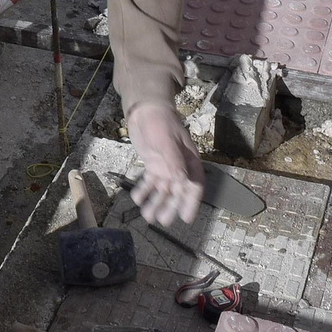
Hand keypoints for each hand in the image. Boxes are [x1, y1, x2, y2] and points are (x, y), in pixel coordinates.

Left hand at [127, 102, 203, 225]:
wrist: (144, 111)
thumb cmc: (161, 123)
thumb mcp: (168, 141)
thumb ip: (174, 162)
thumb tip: (182, 183)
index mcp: (189, 160)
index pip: (194, 185)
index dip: (191, 202)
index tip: (186, 218)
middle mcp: (179, 167)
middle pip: (178, 192)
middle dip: (171, 207)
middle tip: (163, 221)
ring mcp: (165, 167)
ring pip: (163, 190)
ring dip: (156, 202)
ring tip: (147, 216)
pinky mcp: (152, 165)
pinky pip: (150, 182)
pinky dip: (144, 190)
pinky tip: (137, 198)